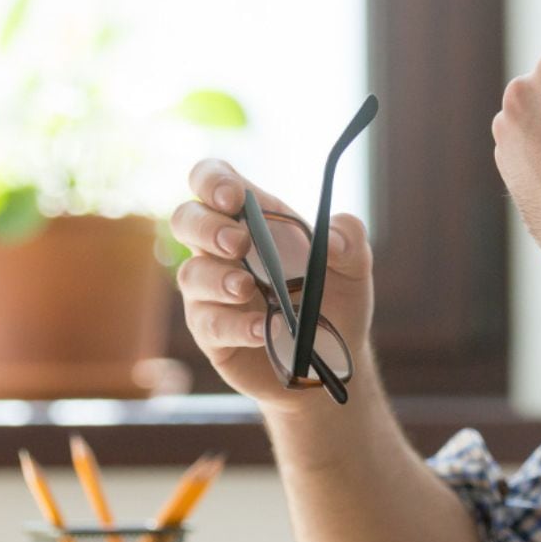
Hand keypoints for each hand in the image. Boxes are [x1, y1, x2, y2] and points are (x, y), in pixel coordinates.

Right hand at [171, 159, 376, 415]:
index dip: (213, 180)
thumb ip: (350, 240)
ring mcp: (211, 292)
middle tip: (239, 242)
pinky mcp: (212, 333)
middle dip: (206, 226)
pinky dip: (235, 324)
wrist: (332, 361)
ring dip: (218, 278)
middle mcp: (222, 250)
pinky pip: (209, 323)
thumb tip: (332, 239)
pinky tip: (262, 329)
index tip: (235, 197)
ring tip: (247, 288)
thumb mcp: (354, 267)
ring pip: (190, 274)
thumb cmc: (334, 301)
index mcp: (253, 219)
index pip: (213, 180)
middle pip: (186, 219)